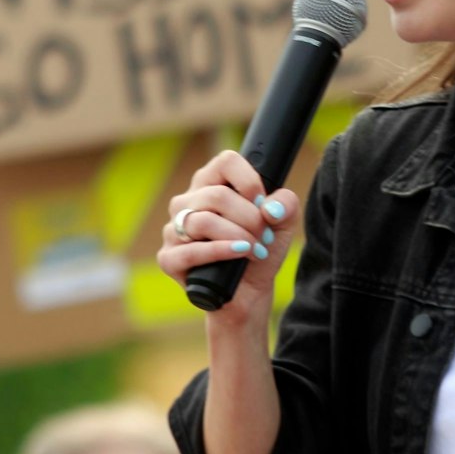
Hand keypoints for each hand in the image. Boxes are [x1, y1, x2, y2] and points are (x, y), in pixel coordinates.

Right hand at [157, 150, 299, 324]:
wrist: (250, 292)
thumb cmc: (260, 249)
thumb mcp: (283, 224)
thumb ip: (286, 205)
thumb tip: (270, 208)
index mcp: (211, 184)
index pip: (226, 162)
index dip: (249, 180)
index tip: (262, 202)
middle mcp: (188, 202)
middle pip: (217, 196)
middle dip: (250, 218)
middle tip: (265, 236)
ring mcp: (173, 230)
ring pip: (203, 221)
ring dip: (238, 236)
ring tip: (257, 250)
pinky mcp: (168, 258)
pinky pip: (190, 251)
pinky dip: (220, 252)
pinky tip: (239, 253)